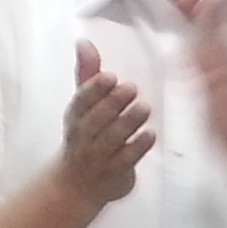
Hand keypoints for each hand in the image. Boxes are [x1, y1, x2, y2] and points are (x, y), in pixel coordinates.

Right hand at [57, 41, 152, 207]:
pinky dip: (138, 147)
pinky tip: (150, 135)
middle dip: (113, 103)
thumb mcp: (83, 106)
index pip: (81, 100)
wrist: (77, 185)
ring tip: (143, 108)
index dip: (94, 89)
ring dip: (128, 123)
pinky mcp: (116, 172)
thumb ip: (88, 74)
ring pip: (112, 139)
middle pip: (97, 119)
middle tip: (131, 89)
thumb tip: (84, 42)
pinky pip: (127, 160)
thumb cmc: (84, 136)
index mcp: (76, 115)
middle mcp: (85, 135)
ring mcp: (99, 156)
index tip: (109, 77)